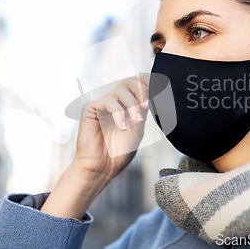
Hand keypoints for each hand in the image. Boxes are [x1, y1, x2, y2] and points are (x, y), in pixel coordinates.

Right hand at [40, 74, 149, 219]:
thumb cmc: (119, 152)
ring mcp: (102, 104)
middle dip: (142, 90)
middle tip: (148, 105)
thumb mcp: (138, 128)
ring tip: (137, 122)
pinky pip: (107, 101)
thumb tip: (154, 93)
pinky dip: (119, 113)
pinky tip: (122, 127)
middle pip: (129, 81)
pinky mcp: (90, 108)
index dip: (149, 82)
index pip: (137, 84)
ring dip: (133, 104)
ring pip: (121, 90)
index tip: (160, 89)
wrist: (102, 168)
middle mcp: (114, 101)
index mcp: (126, 104)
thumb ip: (143, 110)